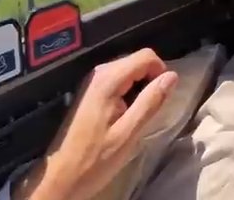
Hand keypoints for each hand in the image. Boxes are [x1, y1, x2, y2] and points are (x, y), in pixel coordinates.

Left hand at [12, 49, 178, 199]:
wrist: (61, 178)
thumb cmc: (95, 159)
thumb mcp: (128, 134)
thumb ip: (150, 102)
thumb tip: (171, 77)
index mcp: (108, 82)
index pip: (145, 56)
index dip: (161, 72)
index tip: (162, 96)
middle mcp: (98, 75)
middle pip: (136, 60)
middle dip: (150, 80)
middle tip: (150, 109)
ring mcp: (91, 83)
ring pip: (128, 70)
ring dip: (139, 87)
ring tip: (137, 114)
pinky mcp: (89, 93)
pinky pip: (117, 81)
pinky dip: (128, 92)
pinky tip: (123, 115)